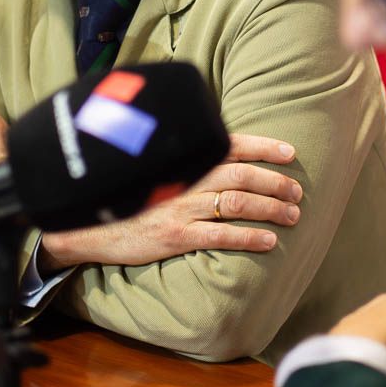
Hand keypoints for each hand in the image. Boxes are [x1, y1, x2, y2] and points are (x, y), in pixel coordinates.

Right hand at [38, 133, 302, 270]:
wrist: (87, 226)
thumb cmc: (126, 199)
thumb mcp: (155, 173)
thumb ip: (185, 165)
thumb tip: (219, 159)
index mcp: (182, 160)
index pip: (230, 146)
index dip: (263, 147)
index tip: (289, 152)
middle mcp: (186, 179)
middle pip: (242, 174)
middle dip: (275, 182)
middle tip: (298, 192)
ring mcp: (181, 207)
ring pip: (237, 202)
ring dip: (271, 208)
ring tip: (292, 215)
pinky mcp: (176, 236)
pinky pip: (221, 235)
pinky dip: (249, 236)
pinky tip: (269, 240)